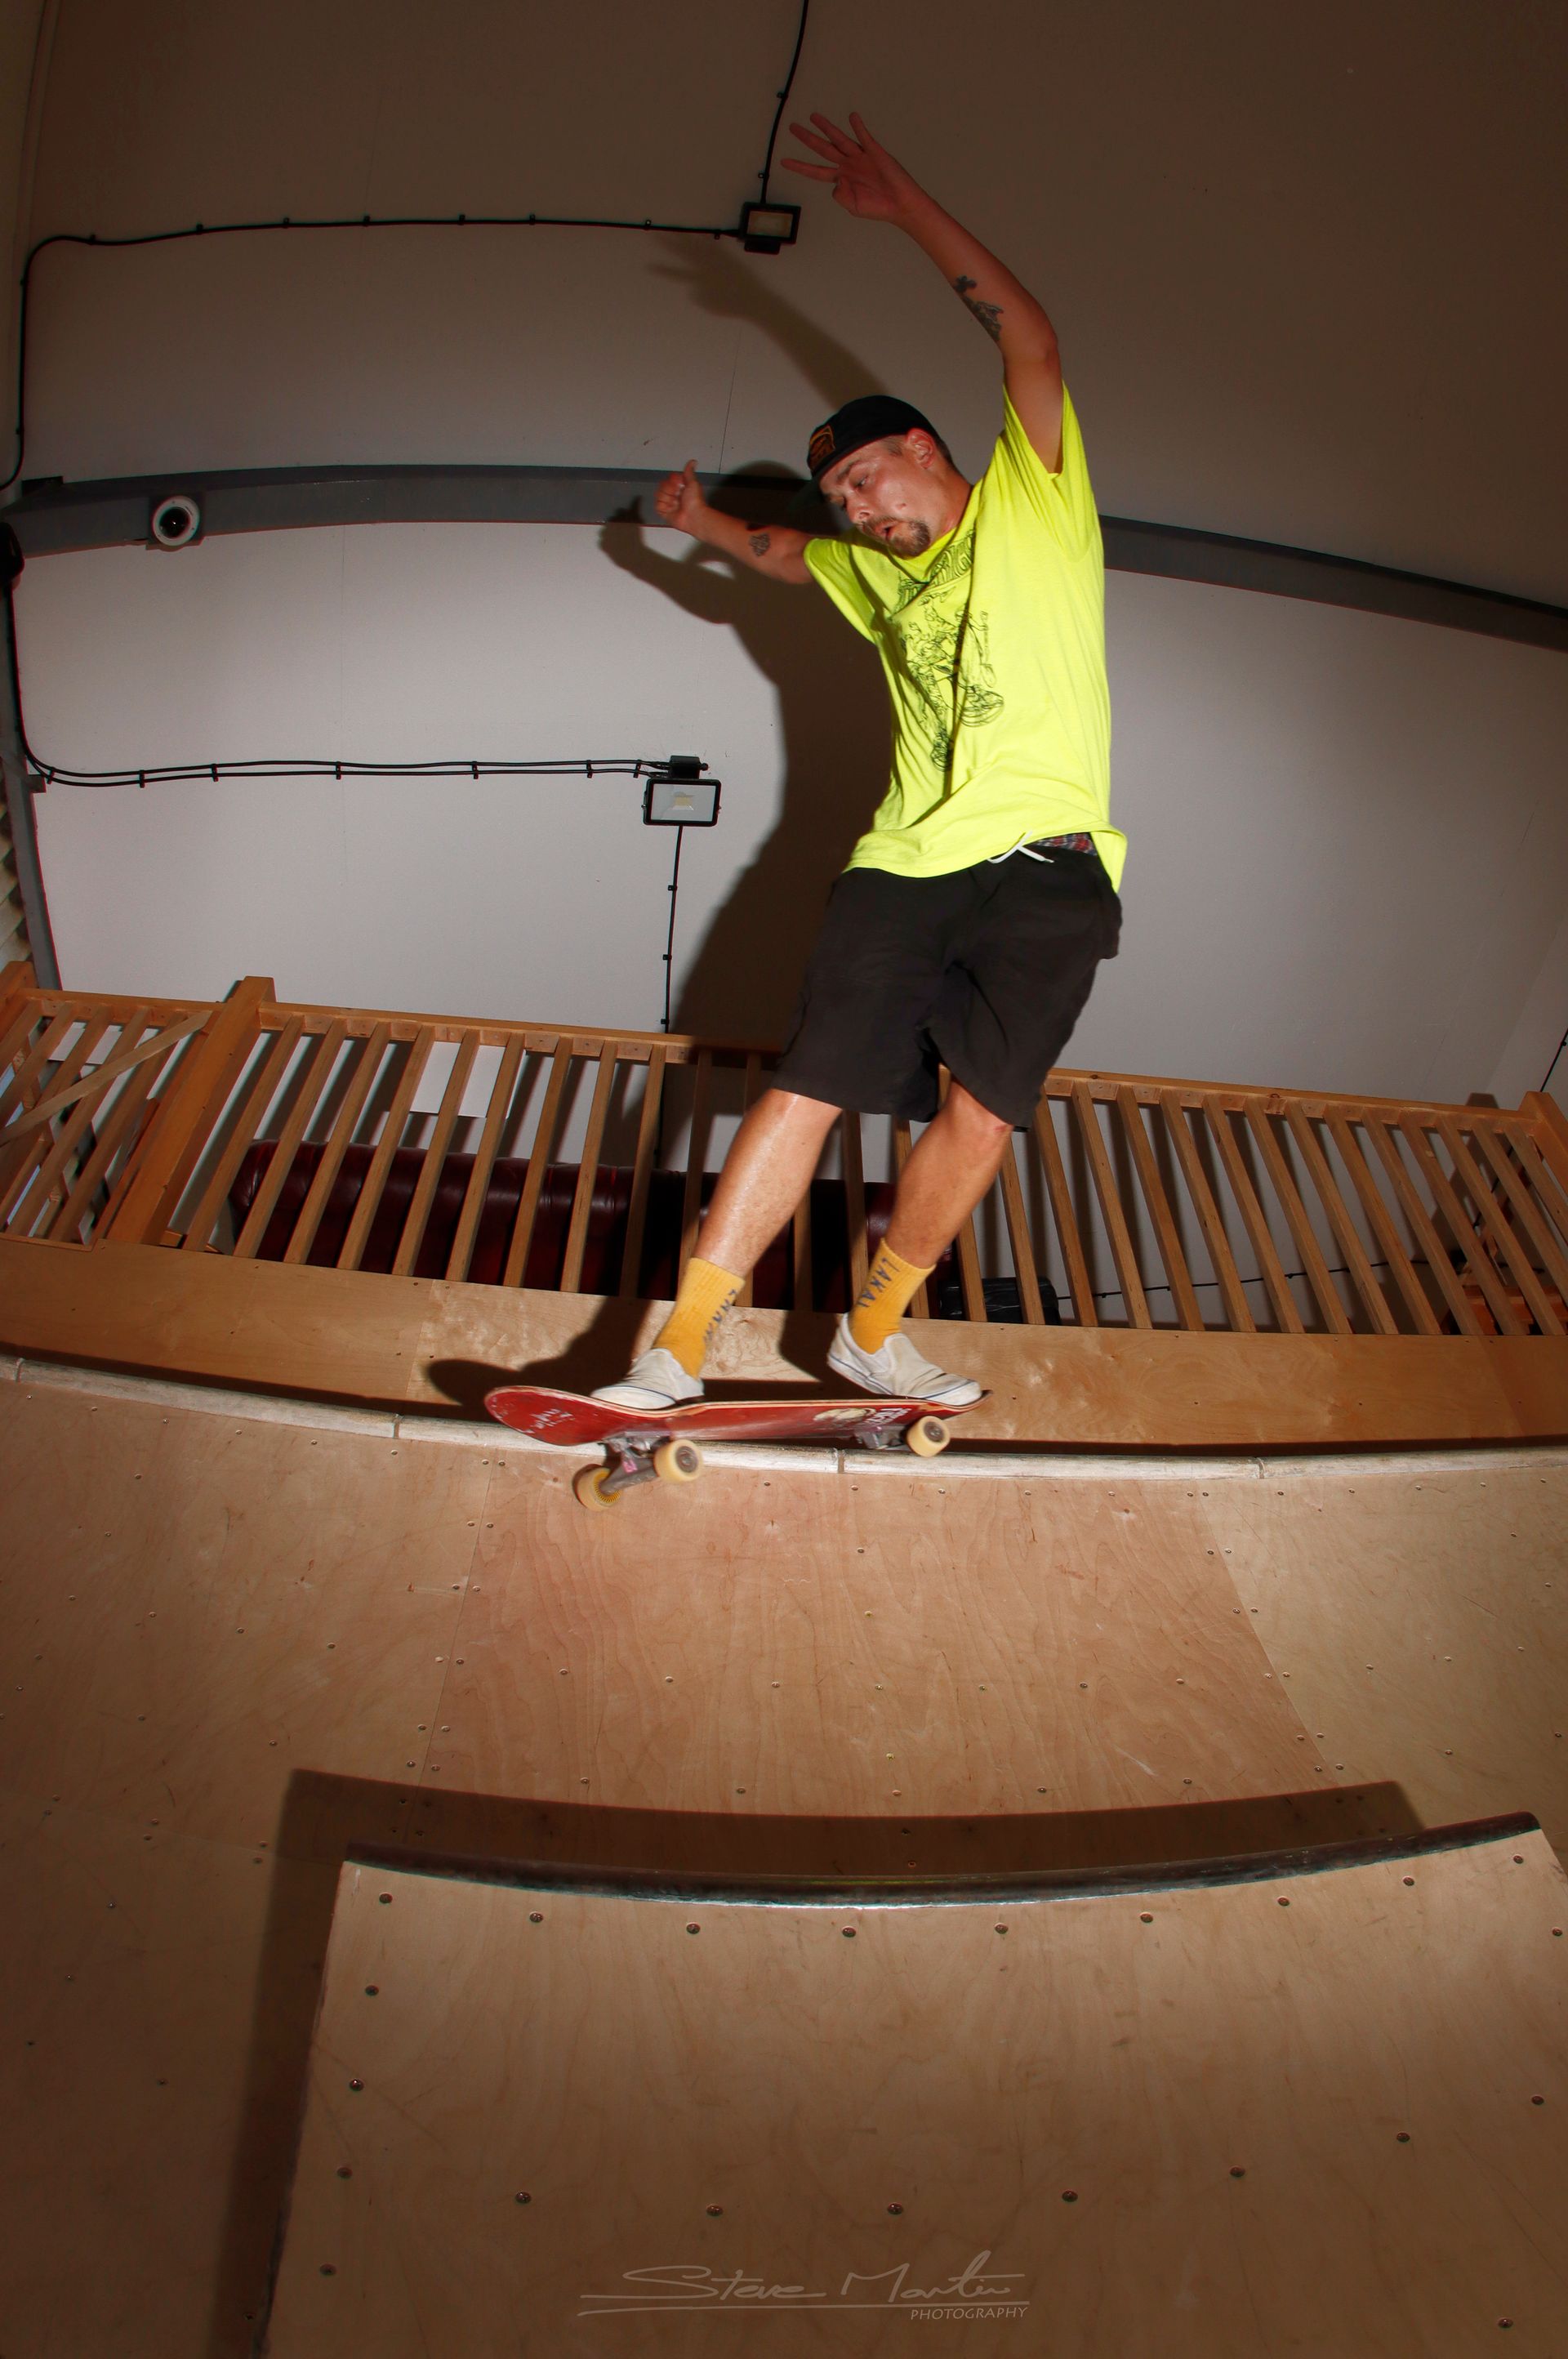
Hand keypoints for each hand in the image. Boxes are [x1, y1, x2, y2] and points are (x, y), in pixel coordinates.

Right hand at [654, 460, 708, 537]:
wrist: (694, 516)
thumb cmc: (695, 500)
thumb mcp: (692, 483)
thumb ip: (689, 472)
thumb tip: (693, 461)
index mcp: (680, 488)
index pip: (669, 479)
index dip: (672, 481)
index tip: (679, 484)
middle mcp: (673, 496)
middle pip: (662, 486)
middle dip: (669, 489)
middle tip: (678, 495)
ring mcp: (668, 504)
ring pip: (659, 495)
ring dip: (667, 498)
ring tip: (676, 503)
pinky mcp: (664, 512)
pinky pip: (657, 505)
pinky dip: (664, 505)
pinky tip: (672, 508)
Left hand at [781, 111, 925, 224]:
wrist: (900, 205)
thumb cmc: (878, 209)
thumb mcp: (853, 207)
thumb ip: (840, 194)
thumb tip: (836, 179)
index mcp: (841, 179)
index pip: (815, 171)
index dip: (800, 166)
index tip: (784, 162)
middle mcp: (847, 165)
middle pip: (823, 149)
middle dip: (807, 138)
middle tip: (793, 128)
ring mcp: (860, 157)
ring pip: (839, 139)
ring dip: (827, 127)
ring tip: (813, 116)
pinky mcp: (875, 152)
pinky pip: (864, 137)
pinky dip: (858, 127)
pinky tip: (852, 117)